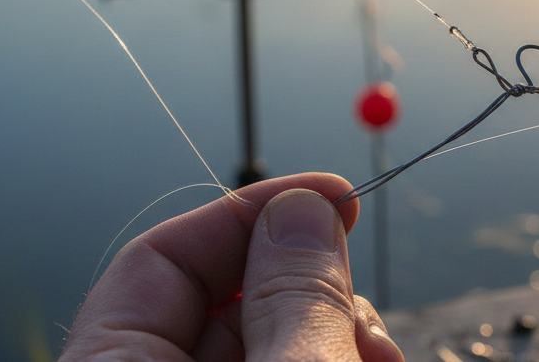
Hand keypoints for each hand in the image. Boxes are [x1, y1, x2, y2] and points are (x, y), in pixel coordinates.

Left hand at [60, 173, 404, 360]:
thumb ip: (293, 299)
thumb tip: (301, 208)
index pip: (158, 262)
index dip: (247, 213)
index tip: (333, 193)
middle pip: (232, 301)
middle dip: (314, 284)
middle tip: (361, 297)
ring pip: (279, 341)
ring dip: (342, 329)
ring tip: (379, 354)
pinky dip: (344, 361)